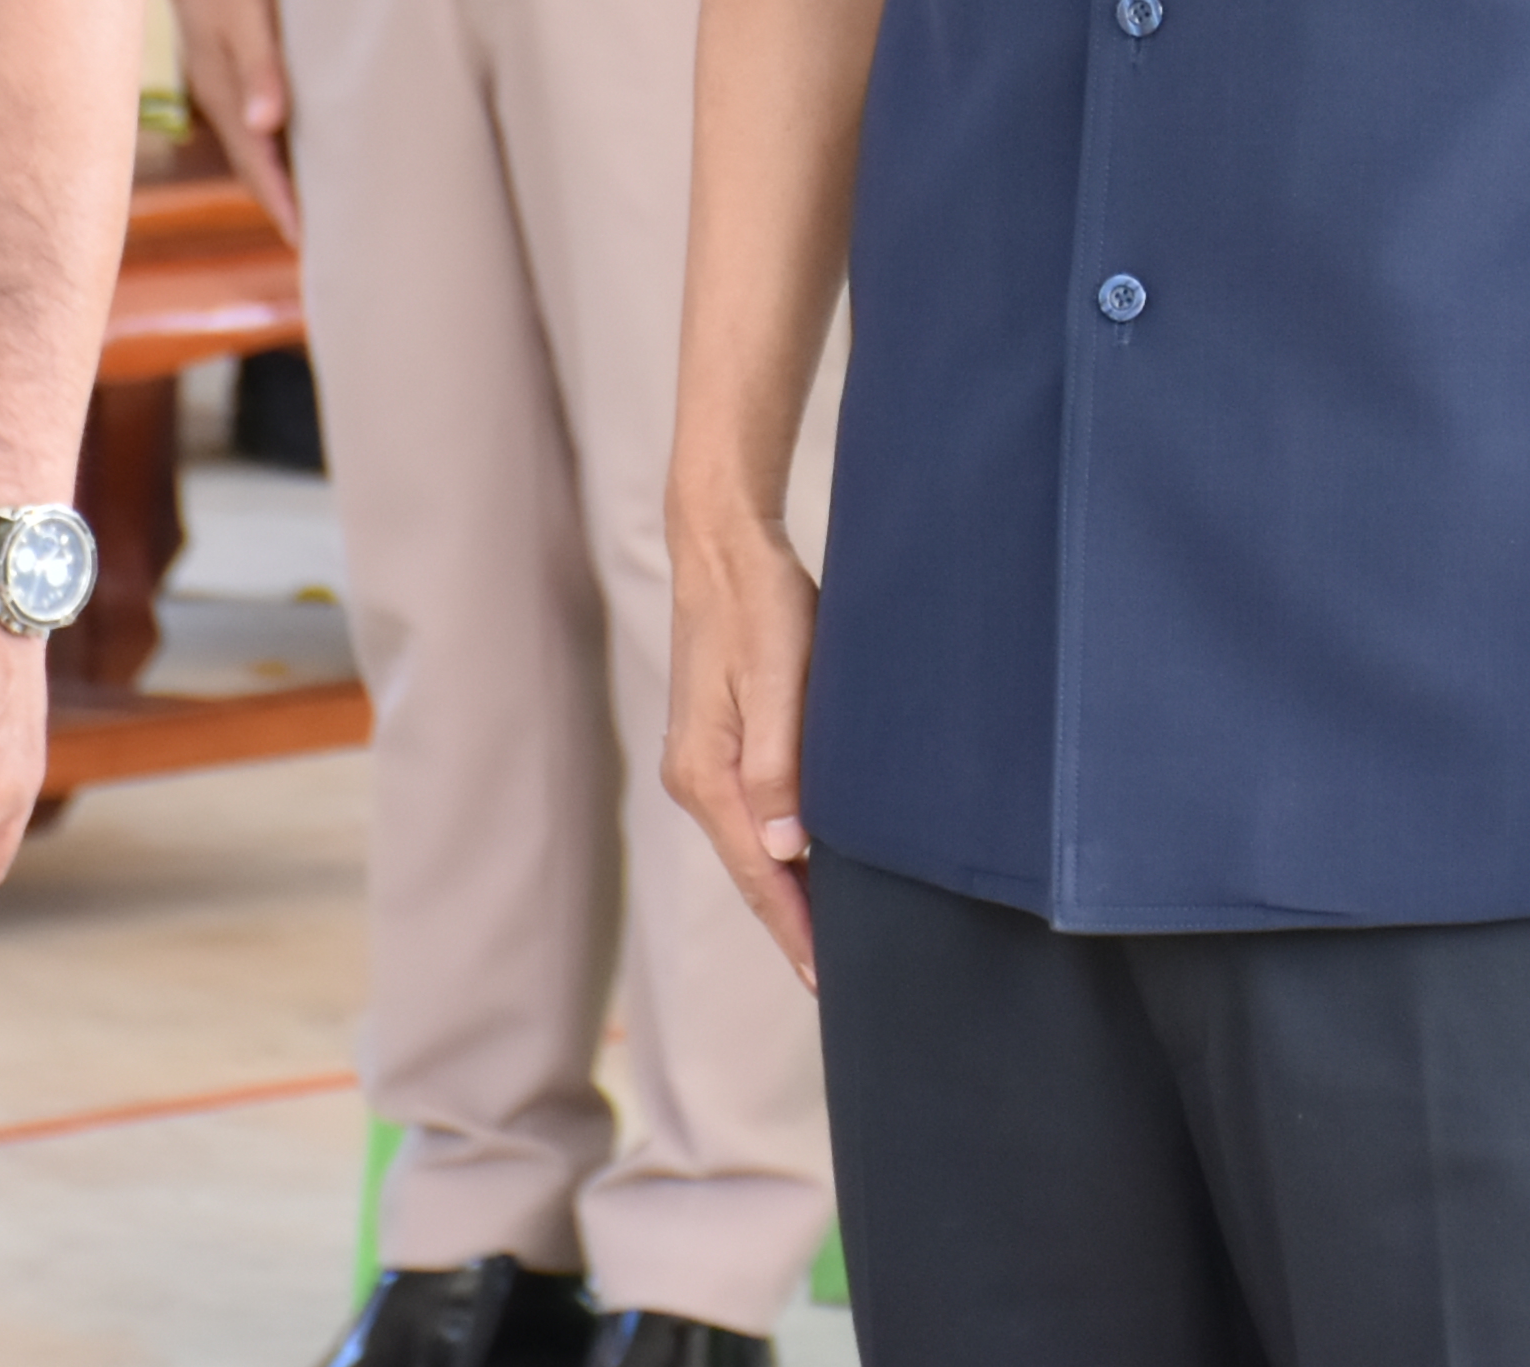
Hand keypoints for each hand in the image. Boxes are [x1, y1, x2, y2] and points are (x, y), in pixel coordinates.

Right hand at [163, 0, 295, 247]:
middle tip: (321, 244)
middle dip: (284, 203)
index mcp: (227, 96)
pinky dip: (279, 139)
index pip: (257, 167)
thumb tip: (266, 123)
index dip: (282, 205)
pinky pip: (258, 115)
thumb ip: (260, 66)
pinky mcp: (232, 64)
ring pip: (258, 142)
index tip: (306, 246)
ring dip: (282, 174)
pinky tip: (298, 140)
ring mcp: (224, 82)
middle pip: (255, 165)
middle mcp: (224, 98)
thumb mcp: (245, 13)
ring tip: (317, 207)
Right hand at [663, 500, 826, 986]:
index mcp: (706, 774)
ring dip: (784, 893)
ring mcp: (702, 763)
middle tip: (834, 982)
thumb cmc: (760, 604)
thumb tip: (787, 850)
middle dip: (790, 926)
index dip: (794, 929)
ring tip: (825, 940)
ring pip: (750, 847)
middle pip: (750, 871)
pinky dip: (778, 852)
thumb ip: (780, 766)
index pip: (759, 874)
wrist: (723, 547)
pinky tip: (806, 866)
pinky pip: (750, 816)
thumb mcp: (780, 680)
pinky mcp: (717, 744)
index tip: (827, 980)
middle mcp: (695, 778)